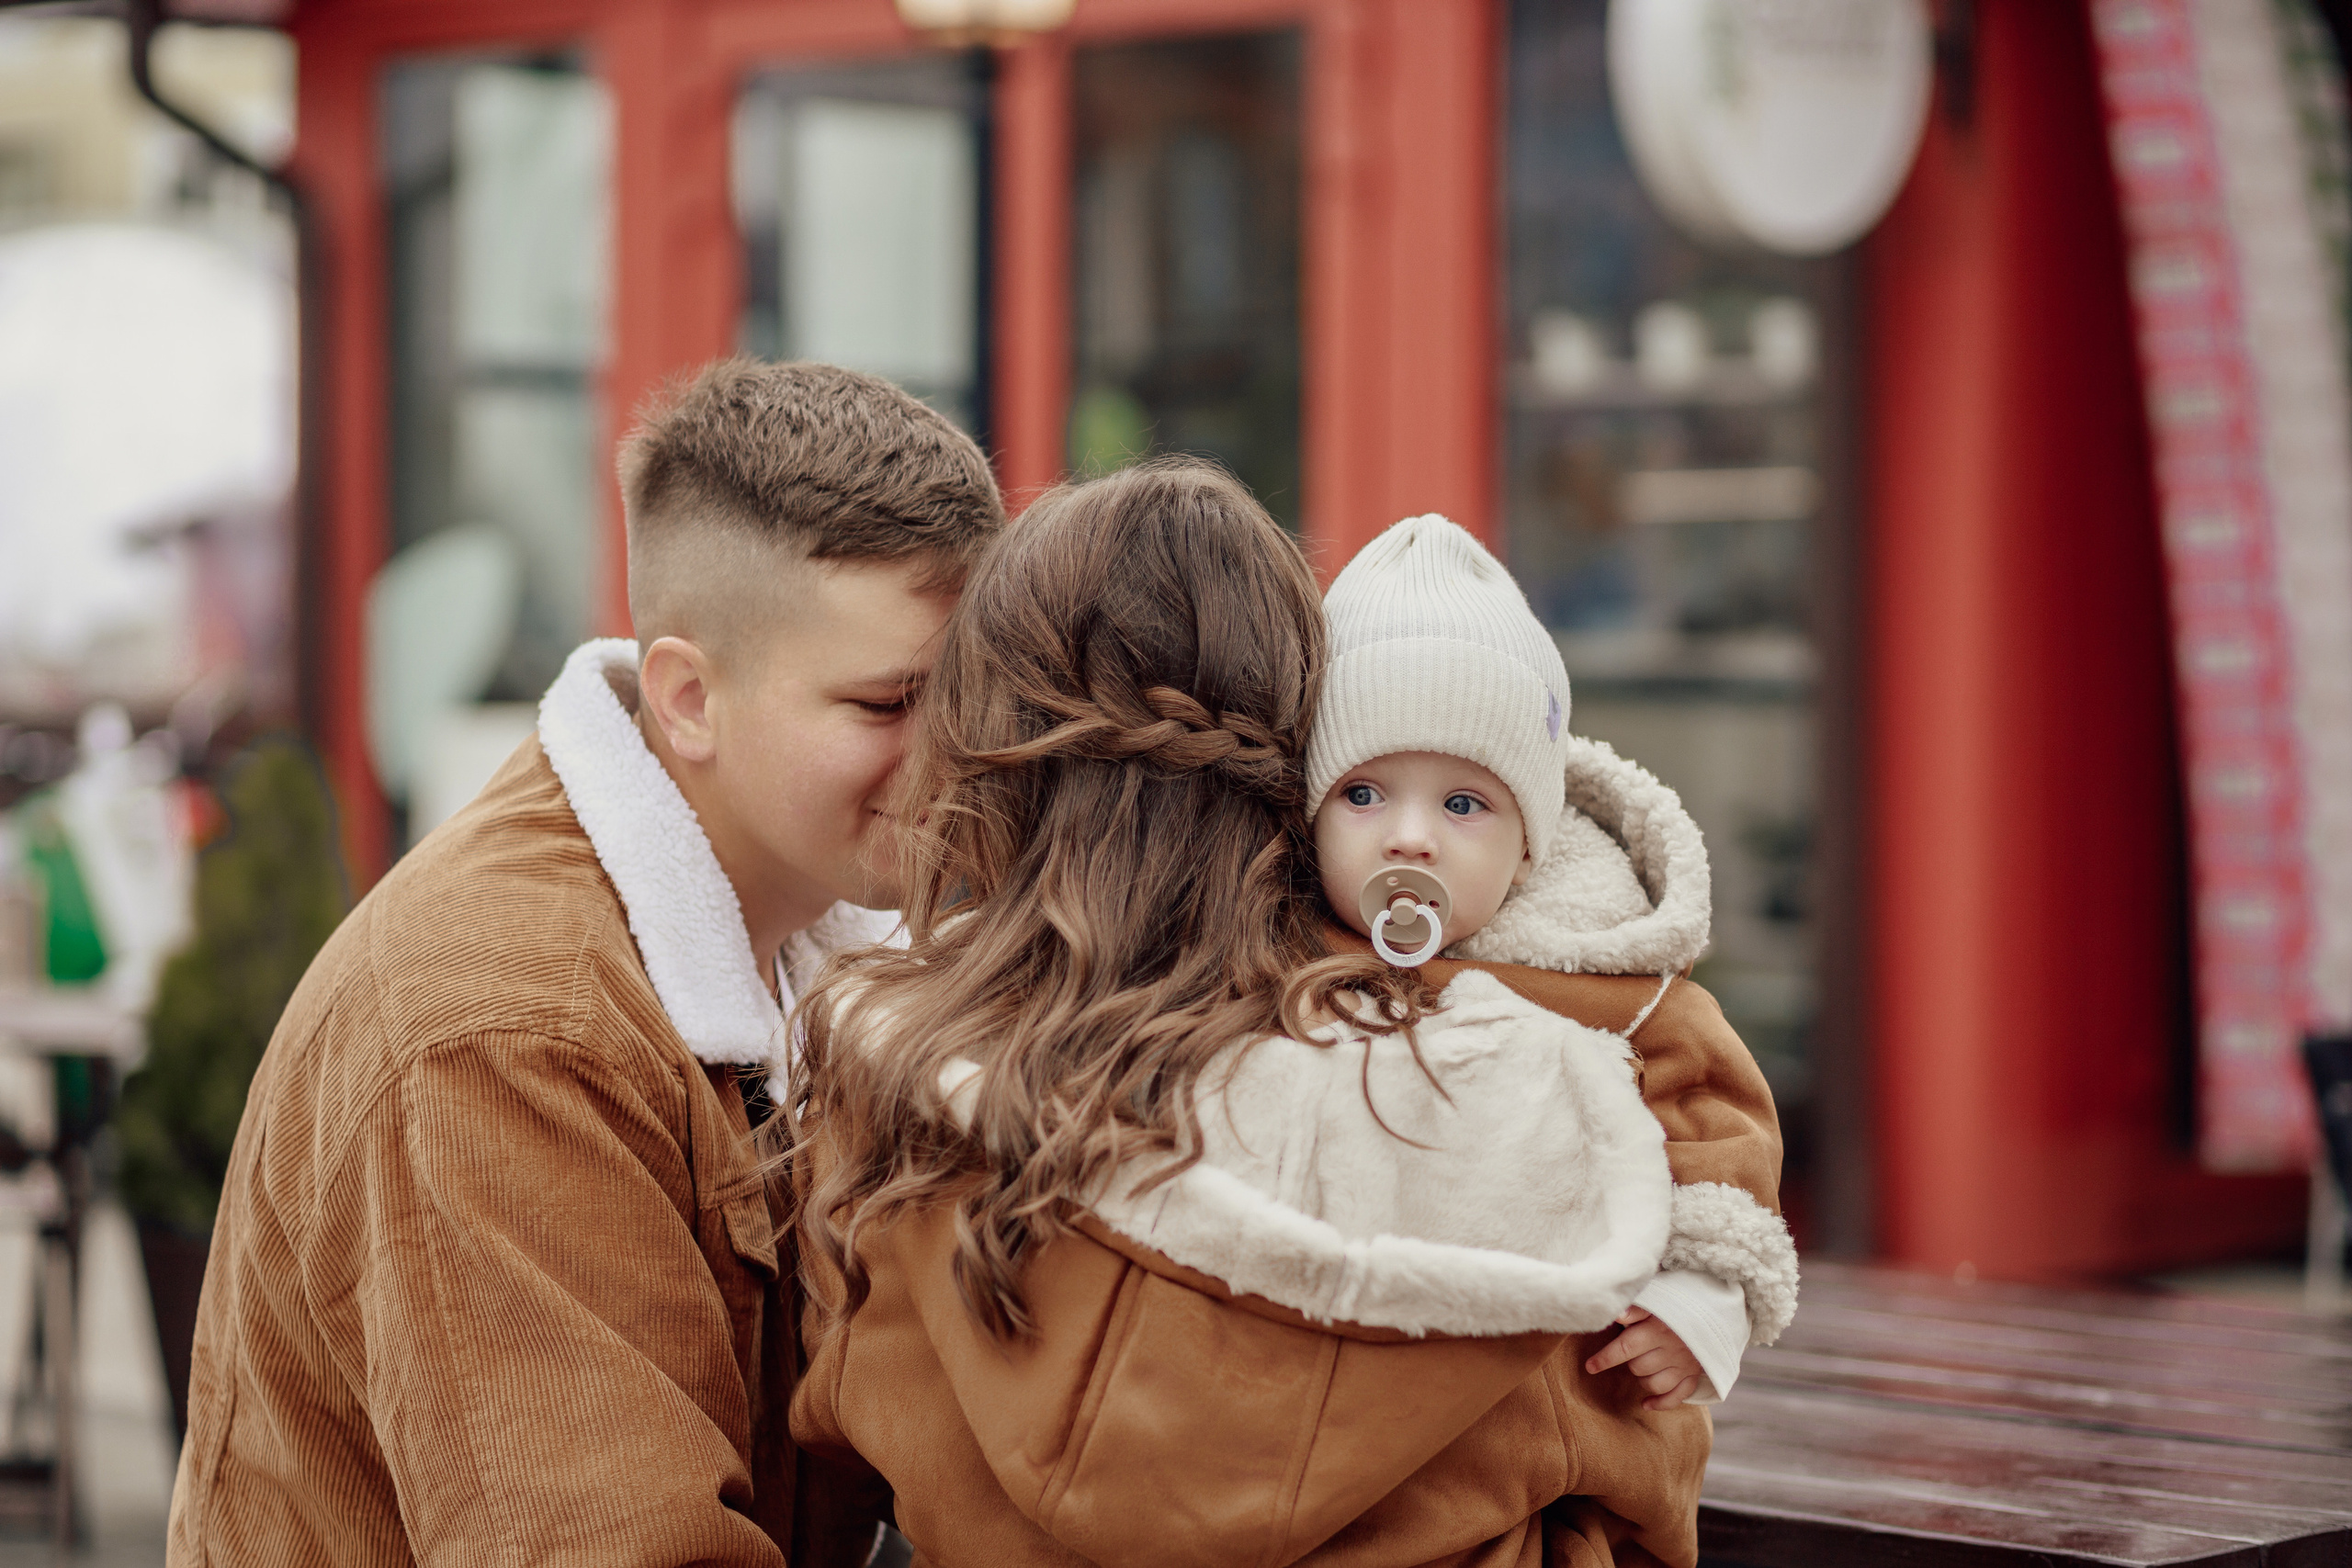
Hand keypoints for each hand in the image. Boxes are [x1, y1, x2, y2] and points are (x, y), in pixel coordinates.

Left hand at [1584, 1306, 1704, 1410]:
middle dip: (1628, 1362)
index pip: (1625, 1348)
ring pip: (1654, 1384)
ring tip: (1640, 1367)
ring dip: (1642, 1379)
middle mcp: (1672, 1350)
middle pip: (1638, 1367)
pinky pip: (1676, 1397)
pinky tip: (1646, 1403)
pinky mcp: (1694, 1375)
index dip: (1605, 1359)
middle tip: (1629, 1350)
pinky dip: (1660, 1403)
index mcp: (1658, 1329)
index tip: (1590, 1366)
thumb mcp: (1655, 1300)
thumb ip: (1635, 1309)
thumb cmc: (1676, 1304)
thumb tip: (1615, 1314)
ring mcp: (1685, 1365)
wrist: (1712, 1310)